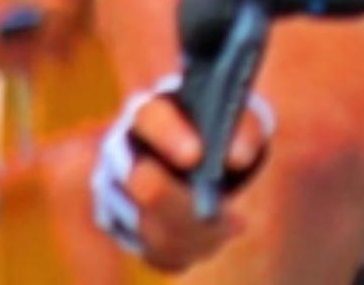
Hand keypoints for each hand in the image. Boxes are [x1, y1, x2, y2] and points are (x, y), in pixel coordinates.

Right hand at [92, 75, 272, 271]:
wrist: (213, 154)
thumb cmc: (224, 129)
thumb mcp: (240, 120)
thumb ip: (243, 130)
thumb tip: (237, 156)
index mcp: (152, 112)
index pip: (150, 117)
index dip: (170, 136)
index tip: (196, 156)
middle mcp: (125, 152)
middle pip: (142, 182)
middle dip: (179, 201)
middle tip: (216, 211)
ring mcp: (120, 194)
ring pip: (148, 225)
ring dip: (192, 231)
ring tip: (232, 224)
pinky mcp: (130, 229)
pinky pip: (155, 251)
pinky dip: (189, 249)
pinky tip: (219, 235)